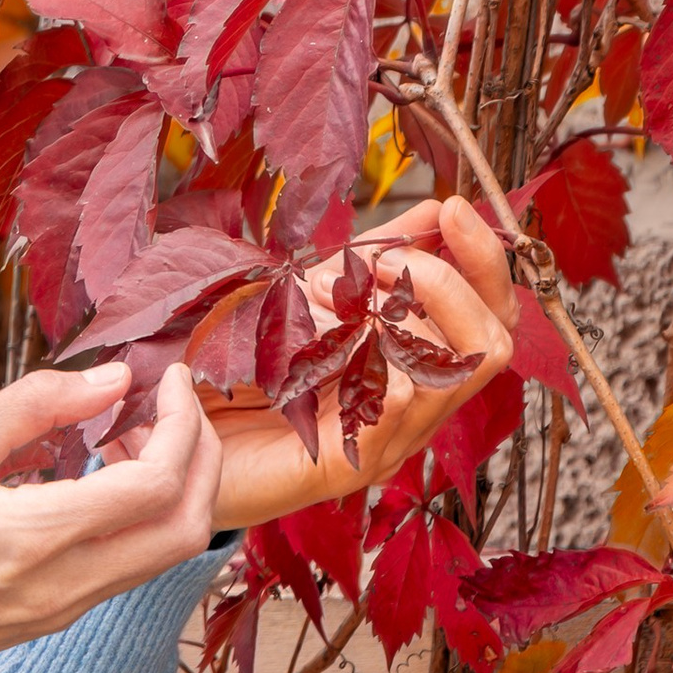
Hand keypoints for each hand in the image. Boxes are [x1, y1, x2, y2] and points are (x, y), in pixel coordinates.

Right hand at [0, 360, 222, 664]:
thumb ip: (35, 406)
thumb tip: (111, 379)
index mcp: (40, 535)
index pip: (156, 482)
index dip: (180, 422)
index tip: (169, 378)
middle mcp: (68, 583)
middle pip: (186, 528)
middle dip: (203, 457)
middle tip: (178, 404)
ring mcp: (67, 607)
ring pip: (166, 553)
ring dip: (177, 489)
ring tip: (136, 433)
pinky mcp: (56, 616)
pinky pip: (130, 566)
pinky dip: (144, 516)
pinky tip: (106, 474)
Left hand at [204, 198, 517, 534]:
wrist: (179, 445)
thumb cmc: (242, 374)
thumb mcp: (314, 299)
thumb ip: (374, 263)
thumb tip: (435, 209)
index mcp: (416, 370)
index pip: (492, 319)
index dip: (485, 260)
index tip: (453, 207)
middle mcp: (414, 411)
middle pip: (493, 346)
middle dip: (451, 279)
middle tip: (383, 259)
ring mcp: (384, 442)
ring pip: (451, 372)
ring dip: (398, 309)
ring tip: (330, 290)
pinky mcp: (344, 465)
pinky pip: (395, 404)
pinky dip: (367, 349)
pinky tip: (320, 327)